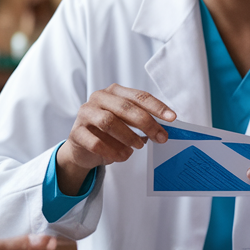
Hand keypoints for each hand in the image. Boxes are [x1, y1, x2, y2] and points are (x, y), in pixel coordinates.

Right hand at [56, 84, 174, 193]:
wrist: (82, 149)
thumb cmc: (109, 133)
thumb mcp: (127, 124)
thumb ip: (142, 122)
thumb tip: (164, 130)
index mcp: (114, 92)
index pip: (138, 96)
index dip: (157, 106)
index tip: (172, 118)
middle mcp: (98, 98)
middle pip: (125, 107)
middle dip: (146, 123)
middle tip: (160, 137)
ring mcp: (85, 113)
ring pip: (109, 122)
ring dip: (128, 136)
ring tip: (139, 146)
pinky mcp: (76, 132)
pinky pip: (95, 142)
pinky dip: (112, 151)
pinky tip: (121, 156)